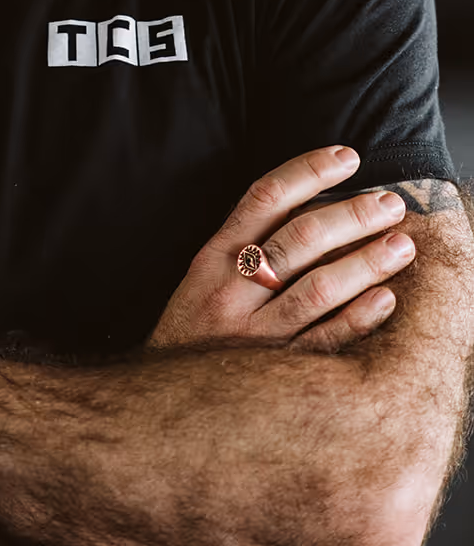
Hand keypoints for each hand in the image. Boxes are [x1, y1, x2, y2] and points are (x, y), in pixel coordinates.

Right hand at [148, 145, 415, 353]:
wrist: (159, 403)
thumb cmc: (194, 329)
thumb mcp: (202, 275)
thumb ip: (244, 240)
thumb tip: (307, 201)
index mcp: (213, 256)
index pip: (265, 197)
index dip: (309, 171)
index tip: (348, 157)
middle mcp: (232, 290)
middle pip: (299, 239)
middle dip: (351, 215)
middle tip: (391, 203)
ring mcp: (254, 334)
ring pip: (318, 289)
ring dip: (366, 263)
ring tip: (402, 245)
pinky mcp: (274, 375)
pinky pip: (322, 344)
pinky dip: (356, 320)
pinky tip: (385, 300)